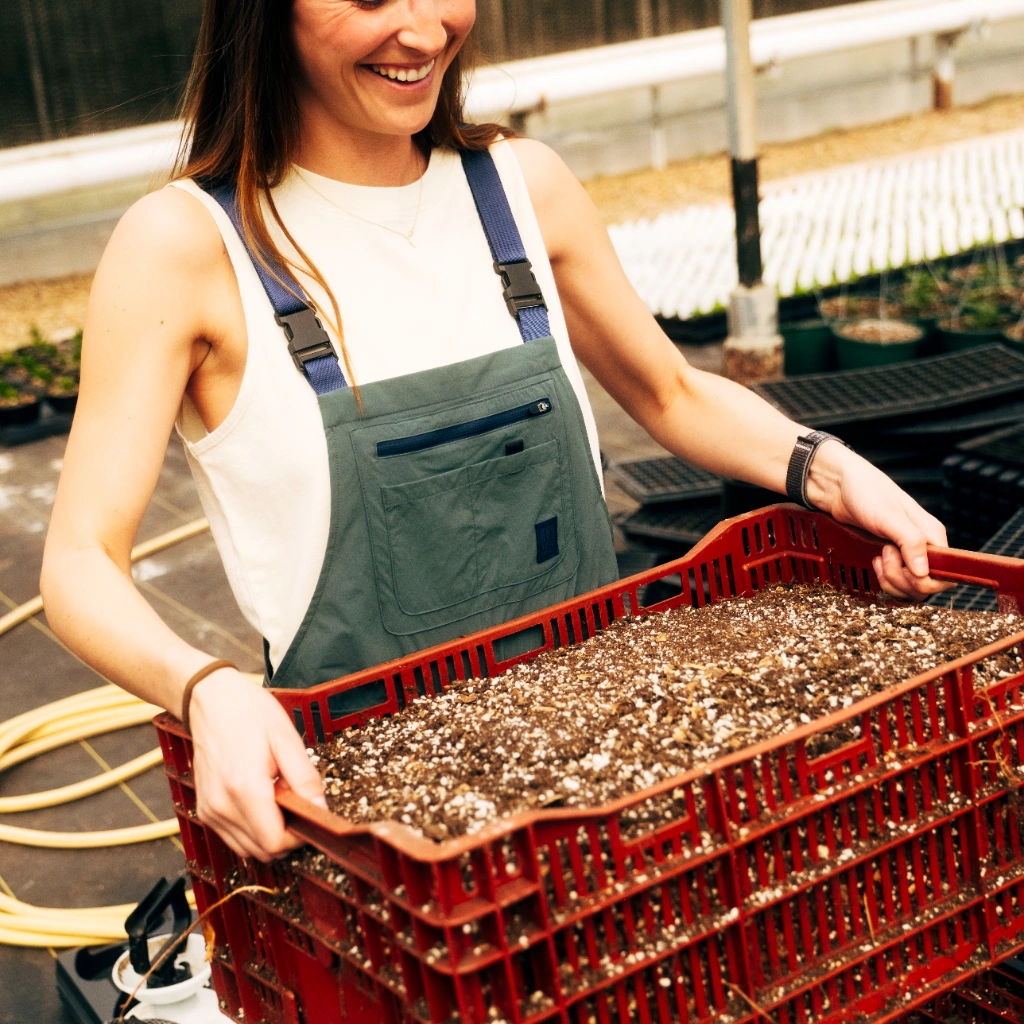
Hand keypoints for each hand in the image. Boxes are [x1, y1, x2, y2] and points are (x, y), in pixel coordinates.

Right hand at [188, 667, 326, 860]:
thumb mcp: (287, 739)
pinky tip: (260, 800)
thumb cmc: (249, 713)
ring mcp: (210, 811)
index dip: (298, 835)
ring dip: (268, 834)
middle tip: (295, 801)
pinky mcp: (205, 810)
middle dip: (286, 835)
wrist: (210, 700)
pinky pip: (233, 836)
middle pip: (262, 851)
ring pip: (247, 849)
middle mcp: (222, 806)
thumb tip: (320, 810)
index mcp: (245, 788)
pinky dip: (252, 829)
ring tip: (277, 797)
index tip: (308, 813)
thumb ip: (305, 779)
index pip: (275, 842)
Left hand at [807, 441, 954, 600]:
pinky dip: (883, 579)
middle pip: (927, 585)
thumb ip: (911, 542)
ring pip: (910, 588)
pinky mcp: (890, 559)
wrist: (839, 488)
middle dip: (903, 580)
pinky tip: (874, 562)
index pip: (947, 573)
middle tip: (885, 555)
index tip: (905, 568)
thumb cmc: (866, 492)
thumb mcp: (889, 516)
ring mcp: (906, 554)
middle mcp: (924, 547)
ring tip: (878, 557)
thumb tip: (924, 571)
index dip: (926, 580)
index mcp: (933, 535)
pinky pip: (895, 583)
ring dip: (891, 580)